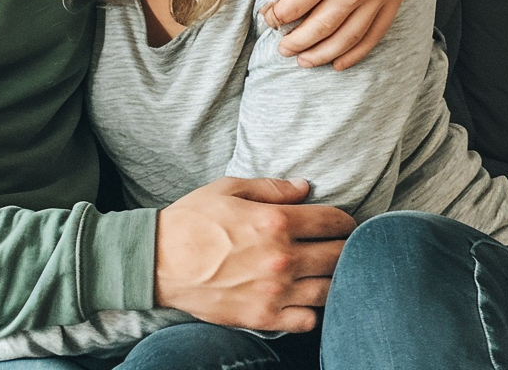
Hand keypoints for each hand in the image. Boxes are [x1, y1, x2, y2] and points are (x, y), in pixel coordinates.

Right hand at [155, 177, 355, 331]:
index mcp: (275, 222)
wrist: (161, 261)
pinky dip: (312, 309)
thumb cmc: (193, 219)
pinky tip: (304, 296)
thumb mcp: (229, 188)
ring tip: (326, 270)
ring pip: (329, 290)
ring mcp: (275, 292)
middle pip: (338, 256)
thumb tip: (305, 187)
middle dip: (346, 247)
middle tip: (341, 244)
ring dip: (333, 278)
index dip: (345, 220)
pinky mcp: (264, 318)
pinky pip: (308, 320)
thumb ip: (272, 187)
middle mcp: (281, 259)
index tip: (344, 222)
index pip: (332, 221)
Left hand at [259, 0, 418, 69]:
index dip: (277, 16)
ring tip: (304, 61)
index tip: (268, 18)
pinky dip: (356, 53)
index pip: (297, 5)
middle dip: (296, 42)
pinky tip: (339, 62)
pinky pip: (374, 35)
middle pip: (321, 28)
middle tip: (281, 49)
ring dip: (323, 54)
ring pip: (347, 38)